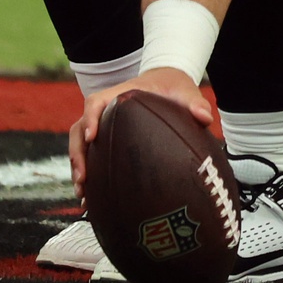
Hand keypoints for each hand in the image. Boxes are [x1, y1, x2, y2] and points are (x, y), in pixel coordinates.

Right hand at [69, 67, 213, 197]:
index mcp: (120, 95)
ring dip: (79, 168)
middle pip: (80, 129)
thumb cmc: (173, 87)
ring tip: (84, 194)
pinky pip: (91, 156)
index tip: (91, 137)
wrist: (166, 82)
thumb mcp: (186, 91)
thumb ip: (195, 103)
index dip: (90, 119)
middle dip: (78, 154)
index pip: (96, 102)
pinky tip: (92, 199)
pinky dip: (89, 175)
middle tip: (83, 178)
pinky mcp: (106, 138)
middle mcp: (106, 110)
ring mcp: (103, 125)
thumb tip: (204, 117)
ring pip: (81, 146)